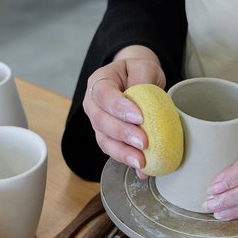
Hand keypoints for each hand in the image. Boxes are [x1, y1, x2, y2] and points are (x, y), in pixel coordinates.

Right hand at [83, 46, 164, 177]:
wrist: (138, 82)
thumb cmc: (139, 73)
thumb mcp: (143, 67)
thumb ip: (142, 80)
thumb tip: (143, 103)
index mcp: (100, 81)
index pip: (104, 94)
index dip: (119, 107)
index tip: (139, 117)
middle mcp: (94, 104)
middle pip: (101, 121)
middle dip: (123, 134)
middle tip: (144, 142)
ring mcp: (99, 124)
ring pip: (105, 141)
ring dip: (123, 153)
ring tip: (141, 161)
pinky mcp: (108, 139)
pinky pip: (114, 152)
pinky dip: (128, 161)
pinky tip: (142, 170)